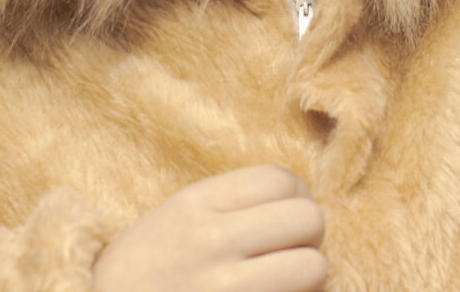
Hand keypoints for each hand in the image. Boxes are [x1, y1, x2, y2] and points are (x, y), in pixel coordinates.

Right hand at [91, 164, 326, 291]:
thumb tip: (298, 199)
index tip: (285, 220)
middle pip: (307, 218)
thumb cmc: (146, 272)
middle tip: (291, 253)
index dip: (296, 199)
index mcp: (196, 204)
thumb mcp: (176, 219)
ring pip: (313, 266)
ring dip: (308, 277)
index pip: (281, 180)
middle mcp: (211, 240)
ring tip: (287, 284)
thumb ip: (229, 204)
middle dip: (308, 237)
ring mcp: (224, 287)